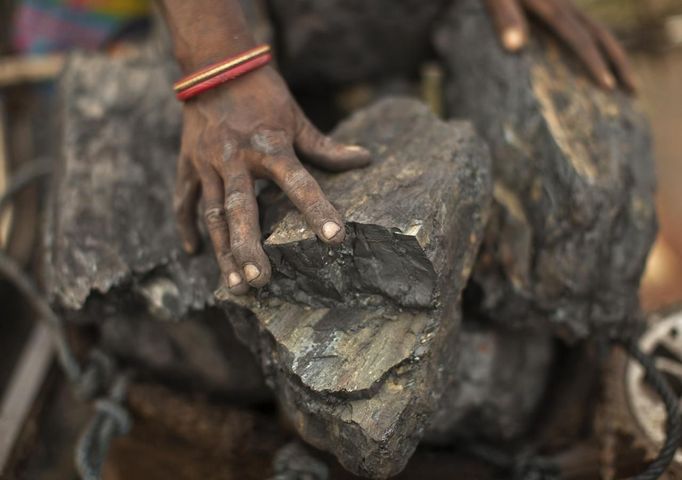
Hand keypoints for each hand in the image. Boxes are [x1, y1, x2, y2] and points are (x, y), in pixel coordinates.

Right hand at [174, 66, 370, 293]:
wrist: (215, 64)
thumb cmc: (263, 93)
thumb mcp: (296, 117)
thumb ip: (326, 146)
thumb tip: (364, 159)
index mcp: (270, 145)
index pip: (299, 182)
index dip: (318, 209)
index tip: (334, 238)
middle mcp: (236, 158)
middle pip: (241, 208)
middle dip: (248, 247)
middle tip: (260, 280)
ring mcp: (206, 163)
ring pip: (211, 214)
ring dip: (221, 250)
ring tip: (233, 286)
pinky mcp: (187, 164)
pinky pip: (183, 201)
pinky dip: (186, 228)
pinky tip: (193, 254)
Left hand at [483, 0, 635, 91]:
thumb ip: (504, 19)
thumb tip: (514, 46)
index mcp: (551, 7)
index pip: (580, 38)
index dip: (595, 62)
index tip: (608, 87)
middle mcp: (564, 4)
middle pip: (600, 34)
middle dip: (618, 62)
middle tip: (634, 91)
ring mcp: (563, 4)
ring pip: (598, 30)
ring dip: (613, 56)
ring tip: (624, 82)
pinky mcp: (557, 6)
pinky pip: (585, 29)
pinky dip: (597, 47)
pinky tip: (595, 63)